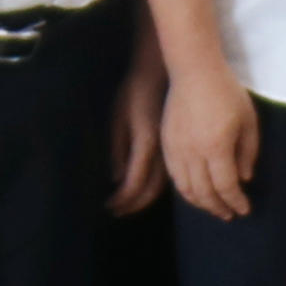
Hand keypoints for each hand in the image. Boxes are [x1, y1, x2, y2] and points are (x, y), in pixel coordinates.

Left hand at [106, 57, 170, 216]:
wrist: (160, 73)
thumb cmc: (134, 92)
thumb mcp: (118, 119)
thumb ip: (118, 150)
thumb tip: (118, 180)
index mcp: (146, 143)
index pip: (134, 183)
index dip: (122, 200)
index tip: (109, 207)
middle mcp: (162, 151)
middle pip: (151, 191)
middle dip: (133, 205)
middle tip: (117, 212)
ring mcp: (172, 150)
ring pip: (162, 185)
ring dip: (144, 199)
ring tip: (127, 206)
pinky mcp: (176, 147)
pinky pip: (168, 175)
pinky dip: (155, 187)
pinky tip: (143, 190)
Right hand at [162, 64, 259, 221]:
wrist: (194, 69)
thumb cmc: (226, 91)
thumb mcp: (248, 121)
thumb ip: (248, 153)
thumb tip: (244, 179)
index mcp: (217, 147)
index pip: (226, 186)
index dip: (236, 202)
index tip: (245, 209)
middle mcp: (193, 151)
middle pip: (204, 192)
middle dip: (218, 207)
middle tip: (229, 214)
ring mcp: (176, 147)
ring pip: (185, 187)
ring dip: (200, 202)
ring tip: (212, 206)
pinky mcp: (166, 141)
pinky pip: (173, 174)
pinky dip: (184, 188)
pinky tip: (194, 190)